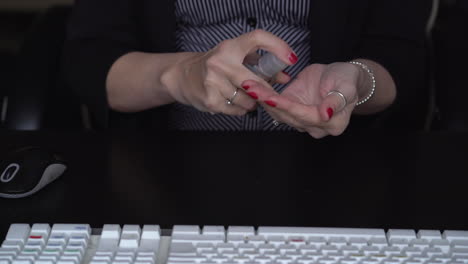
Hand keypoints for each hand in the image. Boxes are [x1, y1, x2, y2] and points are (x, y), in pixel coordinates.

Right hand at [161, 30, 295, 114]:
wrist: (182, 76)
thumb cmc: (215, 65)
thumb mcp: (234, 57)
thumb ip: (260, 64)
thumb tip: (284, 77)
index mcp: (229, 47)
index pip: (258, 38)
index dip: (278, 46)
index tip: (290, 59)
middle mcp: (220, 62)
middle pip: (256, 80)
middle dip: (266, 90)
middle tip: (268, 93)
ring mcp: (213, 82)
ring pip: (248, 99)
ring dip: (253, 102)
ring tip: (245, 96)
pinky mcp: (210, 100)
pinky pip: (237, 110)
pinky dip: (241, 109)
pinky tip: (235, 103)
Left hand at [243, 62, 362, 137]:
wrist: (340, 77)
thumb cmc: (346, 80)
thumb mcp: (347, 86)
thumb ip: (337, 100)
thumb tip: (326, 113)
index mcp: (332, 124)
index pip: (305, 115)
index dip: (287, 106)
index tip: (270, 97)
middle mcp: (315, 128)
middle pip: (287, 116)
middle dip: (268, 101)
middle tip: (251, 86)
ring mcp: (302, 122)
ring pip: (278, 113)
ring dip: (262, 99)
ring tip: (248, 85)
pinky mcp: (292, 113)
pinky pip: (276, 108)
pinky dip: (263, 97)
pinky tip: (252, 87)